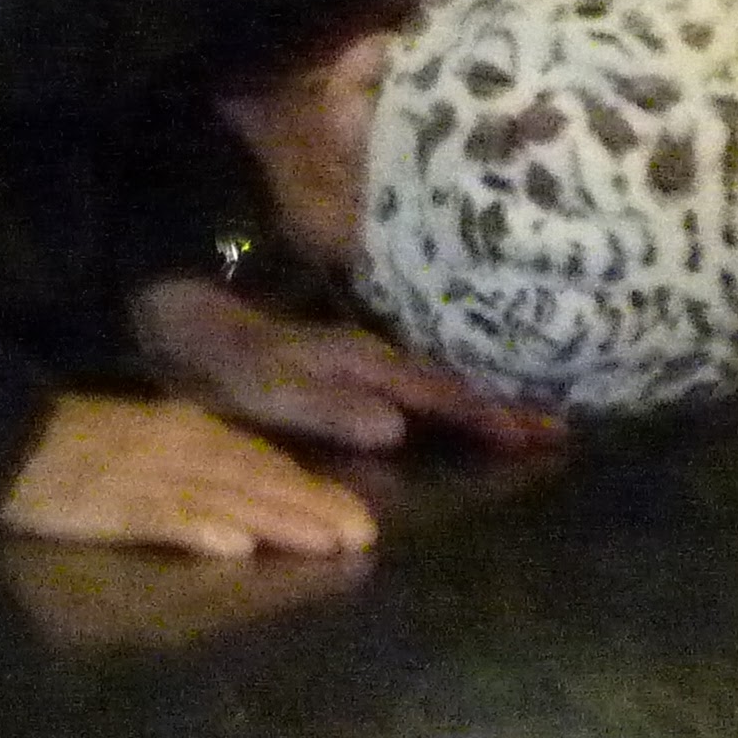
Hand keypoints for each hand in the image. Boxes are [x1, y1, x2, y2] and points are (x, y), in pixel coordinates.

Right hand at [0, 392, 377, 562]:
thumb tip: (249, 513)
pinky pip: (163, 518)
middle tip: (366, 537)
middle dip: (313, 508)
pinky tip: (234, 547)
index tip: (361, 519)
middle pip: (258, 481)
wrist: (8, 434)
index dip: (313, 491)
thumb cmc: (79, 441)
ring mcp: (149, 476)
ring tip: (326, 543)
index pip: (264, 463)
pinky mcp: (113, 504)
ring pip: (226, 498)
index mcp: (190, 429)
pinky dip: (200, 530)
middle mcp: (181, 446)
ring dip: (278, 520)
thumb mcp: (150, 442)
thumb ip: (198, 468)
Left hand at [129, 277, 559, 458]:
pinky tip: (457, 402)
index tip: (542, 432)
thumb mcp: (269, 386)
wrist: (178, 305)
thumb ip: (332, 406)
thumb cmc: (221, 355)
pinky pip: (413, 375)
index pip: (440, 392)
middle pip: (450, 381)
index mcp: (362, 363)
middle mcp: (371, 354)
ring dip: (480, 397)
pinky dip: (447, 390)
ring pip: (435, 376)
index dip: (488, 415)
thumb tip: (400, 427)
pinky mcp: (345, 360)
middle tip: (558, 427)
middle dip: (502, 404)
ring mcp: (360, 353)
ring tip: (526, 417)